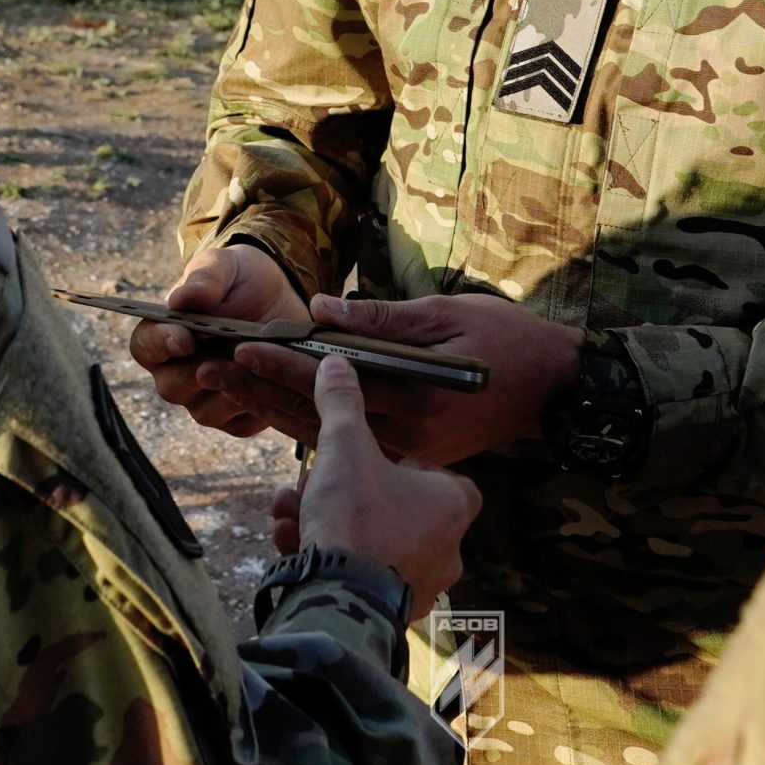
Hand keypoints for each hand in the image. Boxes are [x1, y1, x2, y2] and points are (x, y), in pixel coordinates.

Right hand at [129, 240, 307, 437]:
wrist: (282, 302)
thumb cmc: (241, 280)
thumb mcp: (224, 267)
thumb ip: (204, 280)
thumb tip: (178, 300)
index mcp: (162, 335)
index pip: (145, 346)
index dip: (161, 344)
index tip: (186, 337)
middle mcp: (175, 373)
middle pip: (173, 385)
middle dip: (204, 368)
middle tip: (234, 351)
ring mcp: (203, 399)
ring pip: (206, 411)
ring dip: (234, 388)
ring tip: (260, 364)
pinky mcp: (235, 418)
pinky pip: (240, 423)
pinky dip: (258, 405)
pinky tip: (275, 383)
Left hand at [209, 291, 582, 467]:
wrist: (558, 390)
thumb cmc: (509, 341)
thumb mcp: (448, 314)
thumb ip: (382, 319)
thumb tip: (320, 309)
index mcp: (413, 398)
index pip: (331, 383)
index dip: (281, 364)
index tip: (238, 348)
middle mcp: (406, 435)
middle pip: (316, 416)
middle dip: (259, 390)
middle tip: (206, 371)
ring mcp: (411, 451)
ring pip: (328, 435)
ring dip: (275, 408)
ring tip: (226, 386)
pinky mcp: (416, 455)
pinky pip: (353, 443)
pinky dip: (312, 424)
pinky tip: (275, 407)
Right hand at [269, 355, 479, 613]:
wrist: (341, 598)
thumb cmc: (357, 515)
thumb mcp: (345, 446)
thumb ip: (342, 402)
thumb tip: (336, 360)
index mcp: (455, 501)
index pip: (423, 467)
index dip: (382, 459)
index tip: (349, 457)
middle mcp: (450, 544)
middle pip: (388, 503)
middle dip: (339, 493)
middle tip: (307, 486)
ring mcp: (423, 583)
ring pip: (369, 540)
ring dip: (326, 523)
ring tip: (288, 514)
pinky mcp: (393, 612)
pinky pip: (358, 575)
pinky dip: (328, 558)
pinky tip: (293, 545)